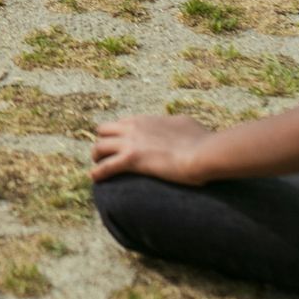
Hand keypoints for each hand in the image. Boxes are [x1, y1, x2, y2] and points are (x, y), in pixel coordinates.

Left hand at [91, 114, 209, 183]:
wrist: (203, 152)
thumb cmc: (202, 140)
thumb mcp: (185, 123)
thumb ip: (175, 124)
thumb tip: (179, 126)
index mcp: (145, 119)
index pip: (121, 123)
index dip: (117, 135)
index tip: (118, 144)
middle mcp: (134, 127)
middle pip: (103, 131)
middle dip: (102, 142)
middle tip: (105, 156)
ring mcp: (131, 142)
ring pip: (99, 147)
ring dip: (97, 157)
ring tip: (98, 168)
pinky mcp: (132, 159)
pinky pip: (106, 166)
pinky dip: (98, 173)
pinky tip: (95, 178)